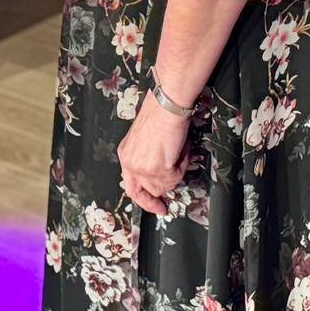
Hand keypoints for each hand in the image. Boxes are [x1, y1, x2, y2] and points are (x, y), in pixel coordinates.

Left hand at [116, 90, 190, 216]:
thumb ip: (147, 157)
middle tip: (173, 182)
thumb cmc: (159, 111)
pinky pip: (176, 177)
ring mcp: (144, 169)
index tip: (157, 206)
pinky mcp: (160, 169)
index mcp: (126, 154)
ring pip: (164, 186)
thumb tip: (160, 171)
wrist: (167, 103)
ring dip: (176, 170)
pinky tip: (182, 147)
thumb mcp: (145, 138)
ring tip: (179, 150)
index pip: (131, 186)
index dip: (145, 200)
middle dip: (164, 186)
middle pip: (149, 190)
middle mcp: (131, 164)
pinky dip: (183, 163)